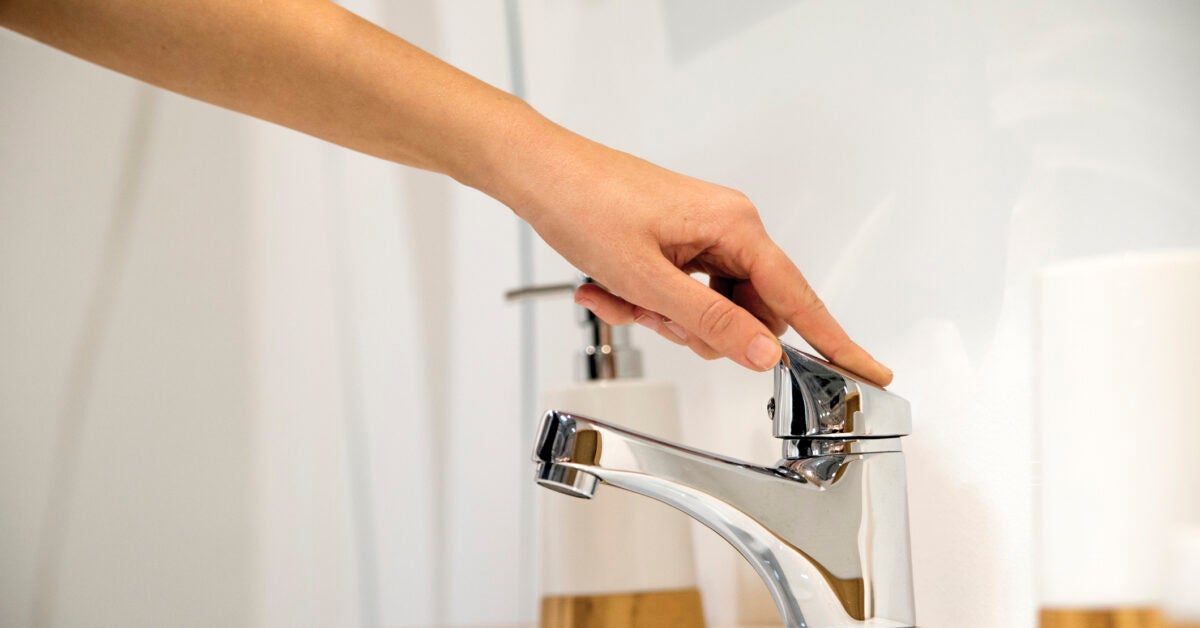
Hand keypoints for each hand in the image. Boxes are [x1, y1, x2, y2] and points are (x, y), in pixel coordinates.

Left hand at [494, 120, 892, 385]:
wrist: (539, 173)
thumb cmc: (585, 205)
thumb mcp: (647, 280)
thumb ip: (710, 321)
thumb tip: (765, 353)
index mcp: (736, 226)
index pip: (799, 298)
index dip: (835, 341)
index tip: (868, 371)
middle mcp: (728, 227)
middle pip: (748, 312)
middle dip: (698, 330)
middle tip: (649, 315)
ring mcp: (703, 234)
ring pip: (710, 309)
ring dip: (664, 317)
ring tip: (620, 294)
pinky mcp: (679, 241)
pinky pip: (683, 293)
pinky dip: (649, 303)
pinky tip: (612, 289)